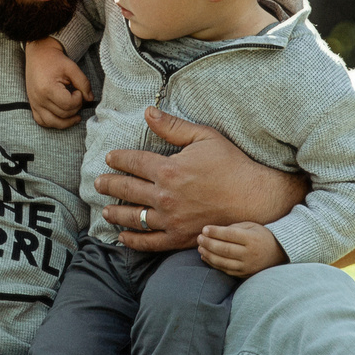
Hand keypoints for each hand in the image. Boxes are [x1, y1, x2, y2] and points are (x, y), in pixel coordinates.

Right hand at [23, 37, 94, 130]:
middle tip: (76, 97)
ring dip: (66, 121)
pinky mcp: (33, 105)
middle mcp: (39, 99)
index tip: (78, 90)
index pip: (68, 105)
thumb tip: (90, 99)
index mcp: (48, 89)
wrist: (38, 55)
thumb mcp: (72, 68)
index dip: (78, 99)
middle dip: (75, 108)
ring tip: (75, 115)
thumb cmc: (55, 60)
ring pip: (53, 123)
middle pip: (63, 114)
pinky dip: (53, 123)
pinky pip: (42, 121)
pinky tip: (62, 118)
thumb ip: (83, 83)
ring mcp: (35, 103)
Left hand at [96, 108, 306, 250]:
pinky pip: (149, 242)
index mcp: (168, 169)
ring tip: (105, 211)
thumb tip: (148, 112)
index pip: (133, 162)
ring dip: (115, 213)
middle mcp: (164, 196)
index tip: (110, 158)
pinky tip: (123, 237)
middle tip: (99, 183)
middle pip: (126, 190)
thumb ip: (173, 127)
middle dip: (109, 185)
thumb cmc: (232, 165)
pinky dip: (133, 240)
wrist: (255, 199)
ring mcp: (170, 219)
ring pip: (133, 217)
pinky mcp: (179, 238)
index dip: (119, 159)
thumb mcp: (204, 138)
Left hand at [198, 222, 286, 278]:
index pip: (230, 235)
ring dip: (208, 255)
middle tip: (199, 238)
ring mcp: (247, 266)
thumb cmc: (261, 236)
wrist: (279, 253)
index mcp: (252, 239)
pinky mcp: (244, 274)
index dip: (215, 232)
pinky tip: (205, 257)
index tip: (204, 229)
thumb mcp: (251, 226)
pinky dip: (213, 264)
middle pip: (225, 249)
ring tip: (200, 248)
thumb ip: (234, 227)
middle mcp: (250, 254)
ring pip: (223, 262)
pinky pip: (226, 270)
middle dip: (209, 243)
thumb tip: (213, 231)